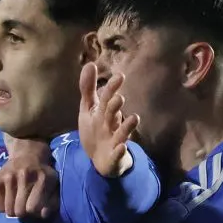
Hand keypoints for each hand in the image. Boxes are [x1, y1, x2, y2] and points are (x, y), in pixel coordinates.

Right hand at [0, 139, 59, 218]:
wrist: (27, 154)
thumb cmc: (42, 175)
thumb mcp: (53, 186)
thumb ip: (52, 202)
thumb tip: (43, 214)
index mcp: (42, 178)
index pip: (33, 208)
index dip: (35, 212)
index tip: (36, 207)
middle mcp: (24, 175)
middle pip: (19, 211)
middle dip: (24, 213)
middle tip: (25, 206)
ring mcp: (8, 177)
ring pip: (8, 210)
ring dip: (14, 210)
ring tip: (18, 203)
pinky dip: (4, 206)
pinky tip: (10, 198)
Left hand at [78, 63, 138, 177]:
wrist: (100, 159)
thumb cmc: (96, 129)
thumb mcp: (89, 109)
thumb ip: (88, 88)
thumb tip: (90, 63)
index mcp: (104, 112)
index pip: (107, 98)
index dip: (112, 89)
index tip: (119, 76)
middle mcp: (111, 124)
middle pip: (112, 114)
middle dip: (115, 106)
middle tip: (119, 98)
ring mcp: (114, 140)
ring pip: (122, 132)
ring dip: (127, 126)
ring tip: (134, 118)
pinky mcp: (114, 155)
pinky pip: (117, 153)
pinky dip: (119, 151)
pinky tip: (122, 147)